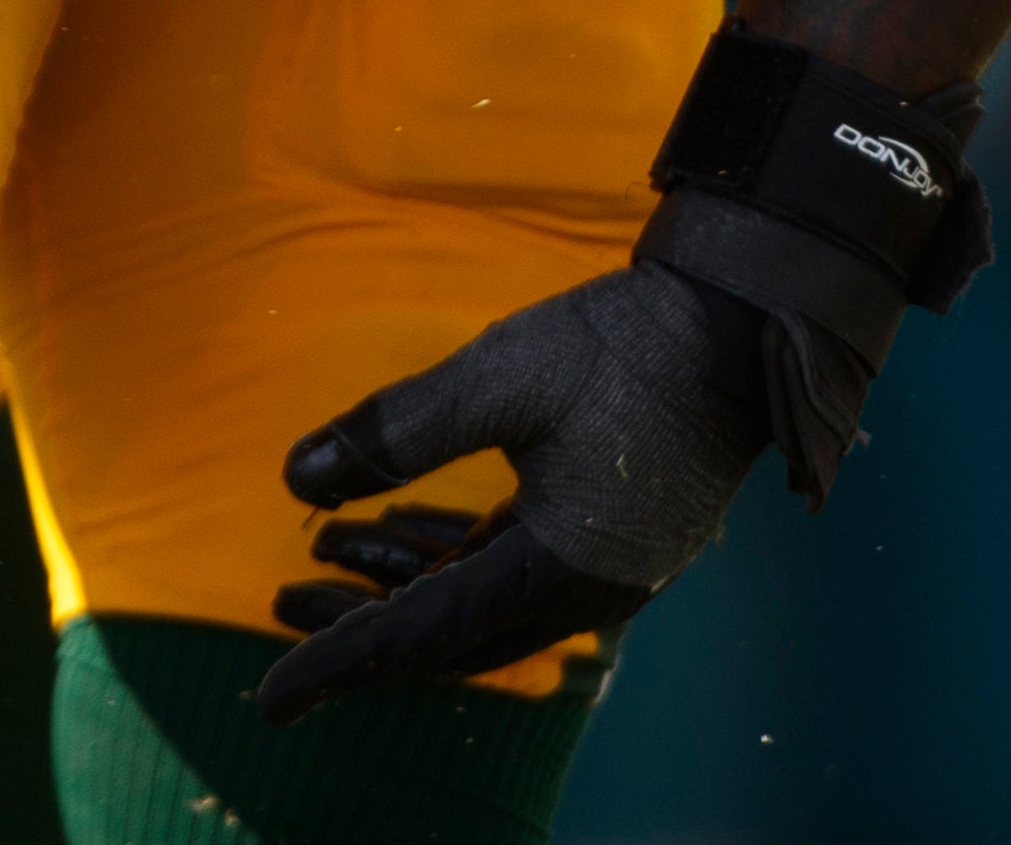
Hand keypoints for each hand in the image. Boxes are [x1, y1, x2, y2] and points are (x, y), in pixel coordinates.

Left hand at [254, 264, 771, 724]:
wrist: (742, 315)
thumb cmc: (625, 347)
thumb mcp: (499, 379)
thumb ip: (395, 432)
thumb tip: (293, 477)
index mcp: (557, 573)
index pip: (422, 636)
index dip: (338, 662)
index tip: (269, 695)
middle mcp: (582, 591)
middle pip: (447, 632)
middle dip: (358, 625)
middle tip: (279, 607)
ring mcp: (600, 565)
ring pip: (476, 599)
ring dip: (398, 580)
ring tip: (320, 549)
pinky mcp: (607, 531)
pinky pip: (509, 566)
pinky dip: (447, 554)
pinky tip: (395, 523)